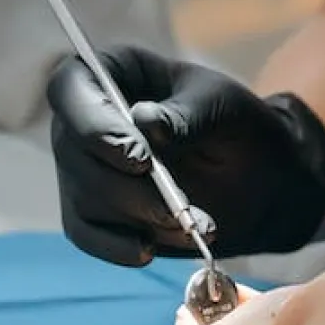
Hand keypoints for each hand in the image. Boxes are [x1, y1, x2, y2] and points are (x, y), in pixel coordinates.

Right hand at [47, 46, 324, 267]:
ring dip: (138, 216)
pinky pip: (88, 235)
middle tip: (174, 205)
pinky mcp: (96, 213)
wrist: (255, 174)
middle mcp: (86, 119)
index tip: (136, 155)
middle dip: (125, 185)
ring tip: (192, 224)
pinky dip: (118, 246)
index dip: (91, 123)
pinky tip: (149, 251)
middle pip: (73, 152)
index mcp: (111, 72)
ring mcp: (85, 168)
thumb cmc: (232, 122)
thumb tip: (145, 123)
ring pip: (85, 198)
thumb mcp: (220, 104)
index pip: (69, 89)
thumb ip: (185, 113)